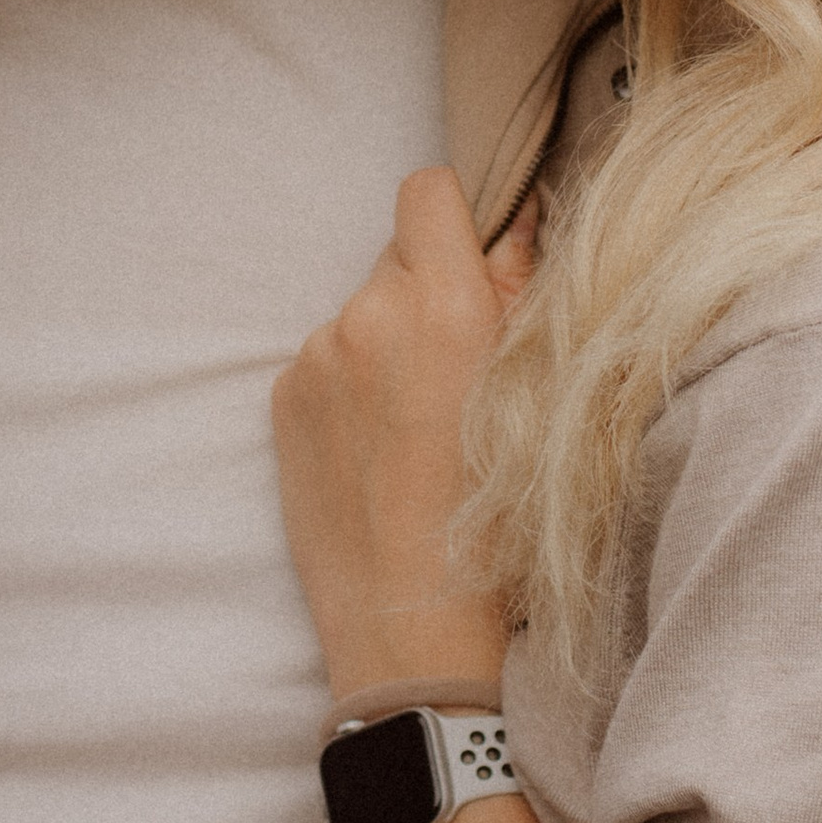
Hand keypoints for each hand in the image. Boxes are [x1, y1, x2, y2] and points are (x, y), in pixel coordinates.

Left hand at [272, 168, 535, 700]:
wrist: (412, 629)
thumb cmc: (499, 524)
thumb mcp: (538, 400)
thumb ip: (522, 296)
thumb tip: (513, 226)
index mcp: (444, 306)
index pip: (427, 193)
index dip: (456, 219)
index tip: (476, 266)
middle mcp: (367, 316)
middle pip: (398, 257)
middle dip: (430, 293)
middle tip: (461, 372)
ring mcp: (315, 358)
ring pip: (362, 314)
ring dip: (389, 344)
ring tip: (420, 431)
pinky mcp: (283, 400)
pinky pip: (327, 362)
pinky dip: (352, 388)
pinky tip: (380, 453)